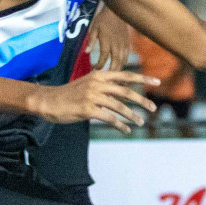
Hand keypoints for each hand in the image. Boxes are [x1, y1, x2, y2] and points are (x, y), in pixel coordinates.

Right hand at [31, 71, 157, 133]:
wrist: (48, 100)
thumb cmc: (69, 93)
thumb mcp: (88, 83)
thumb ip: (105, 84)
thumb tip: (123, 90)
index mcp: (99, 75)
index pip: (125, 75)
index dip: (142, 78)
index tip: (157, 81)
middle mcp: (97, 84)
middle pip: (126, 92)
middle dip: (142, 100)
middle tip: (153, 108)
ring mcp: (92, 96)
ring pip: (119, 107)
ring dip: (132, 116)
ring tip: (140, 122)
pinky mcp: (88, 109)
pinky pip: (109, 118)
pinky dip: (120, 125)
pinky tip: (125, 130)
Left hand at [86, 9, 131, 70]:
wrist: (117, 12)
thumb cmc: (103, 19)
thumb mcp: (93, 28)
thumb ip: (91, 41)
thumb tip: (86, 52)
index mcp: (107, 42)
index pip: (103, 58)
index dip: (99, 65)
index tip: (94, 69)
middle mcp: (116, 45)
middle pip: (115, 62)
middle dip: (111, 72)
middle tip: (105, 78)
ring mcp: (123, 45)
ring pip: (122, 61)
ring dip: (118, 69)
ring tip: (112, 75)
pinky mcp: (127, 44)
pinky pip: (126, 56)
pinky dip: (123, 63)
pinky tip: (119, 66)